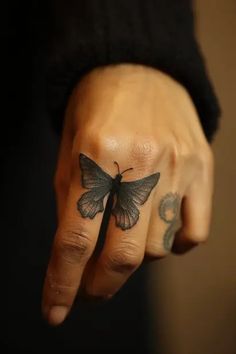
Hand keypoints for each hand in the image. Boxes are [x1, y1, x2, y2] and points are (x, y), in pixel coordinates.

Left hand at [42, 64, 213, 324]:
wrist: (136, 68)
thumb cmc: (93, 110)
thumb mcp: (67, 151)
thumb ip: (71, 204)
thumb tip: (77, 258)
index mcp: (94, 154)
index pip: (74, 238)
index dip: (62, 284)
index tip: (55, 313)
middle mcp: (139, 162)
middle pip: (123, 254)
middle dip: (100, 285)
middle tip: (90, 290)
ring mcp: (177, 165)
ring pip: (158, 248)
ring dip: (135, 257)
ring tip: (124, 240)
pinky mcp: (201, 166)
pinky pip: (195, 231)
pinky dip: (176, 245)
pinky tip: (159, 232)